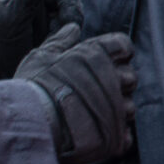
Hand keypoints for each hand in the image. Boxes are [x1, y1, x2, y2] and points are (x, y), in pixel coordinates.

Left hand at [0, 0, 83, 84]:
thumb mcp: (13, 15)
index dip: (71, 6)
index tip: (70, 21)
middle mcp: (46, 8)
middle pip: (72, 12)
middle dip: (68, 26)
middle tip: (57, 39)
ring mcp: (50, 26)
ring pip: (71, 29)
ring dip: (66, 38)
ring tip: (50, 47)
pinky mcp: (52, 42)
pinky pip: (67, 43)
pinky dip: (63, 47)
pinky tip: (53, 53)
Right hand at [13, 24, 135, 163]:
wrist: (32, 123)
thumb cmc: (34, 87)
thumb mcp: (41, 57)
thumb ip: (60, 41)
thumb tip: (72, 28)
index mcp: (97, 55)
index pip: (123, 45)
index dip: (116, 53)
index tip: (104, 61)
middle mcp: (113, 78)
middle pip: (130, 77)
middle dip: (117, 83)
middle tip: (92, 92)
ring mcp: (117, 108)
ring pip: (129, 107)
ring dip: (115, 110)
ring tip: (90, 116)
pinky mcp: (116, 136)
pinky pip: (125, 134)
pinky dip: (114, 134)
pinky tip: (94, 134)